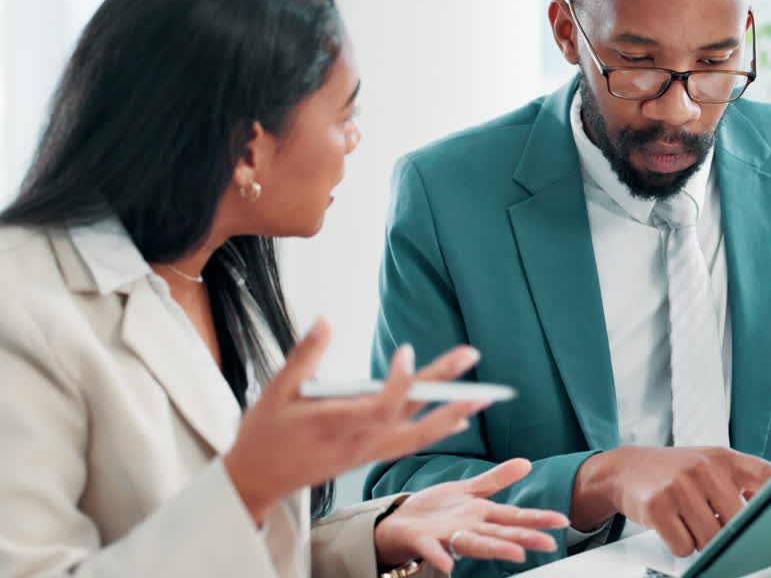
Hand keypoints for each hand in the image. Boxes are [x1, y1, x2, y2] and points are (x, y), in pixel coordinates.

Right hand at [224, 319, 486, 522]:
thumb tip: (327, 319)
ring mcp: (367, 452)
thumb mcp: (275, 391)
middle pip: (411, 415)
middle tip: (471, 355)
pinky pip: (411, 444)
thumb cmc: (264, 434)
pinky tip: (460, 419)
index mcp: (334, 424)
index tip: (406, 350)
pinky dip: (436, 430)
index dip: (399, 382)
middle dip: (445, 387)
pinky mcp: (370, 456)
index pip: (380, 406)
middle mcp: (359, 442)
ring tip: (483, 395)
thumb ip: (305, 355)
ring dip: (452, 414)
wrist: (256, 480)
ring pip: (419, 435)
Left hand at [374, 458, 568, 573]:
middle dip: (524, 539)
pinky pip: (432, 549)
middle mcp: (469, 528)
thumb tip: (526, 463)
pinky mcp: (423, 540)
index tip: (561, 521)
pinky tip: (449, 564)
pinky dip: (440, 556)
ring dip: (495, 549)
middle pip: (500, 533)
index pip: (514, 516)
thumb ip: (497, 479)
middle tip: (548, 544)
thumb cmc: (434, 510)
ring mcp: (447, 536)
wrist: (397, 522)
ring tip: (516, 555)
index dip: (537, 519)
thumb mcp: (468, 490)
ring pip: (475, 543)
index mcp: (481, 515)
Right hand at [572, 446, 770, 556]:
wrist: (625, 469)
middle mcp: (704, 468)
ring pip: (711, 539)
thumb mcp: (709, 464)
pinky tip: (673, 526)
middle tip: (714, 523)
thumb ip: (742, 481)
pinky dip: (680, 545)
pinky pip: (684, 547)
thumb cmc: (674, 471)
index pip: (768, 476)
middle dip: (729, 533)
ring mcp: (680, 486)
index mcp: (724, 457)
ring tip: (690, 521)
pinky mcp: (658, 506)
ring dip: (702, 541)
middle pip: (739, 522)